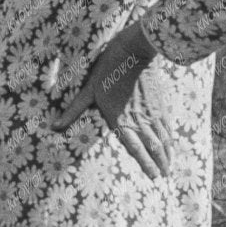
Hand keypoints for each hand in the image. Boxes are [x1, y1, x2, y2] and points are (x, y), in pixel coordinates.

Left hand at [52, 22, 172, 179]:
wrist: (135, 49)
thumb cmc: (108, 68)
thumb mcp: (87, 90)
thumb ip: (73, 111)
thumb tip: (53, 127)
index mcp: (120, 119)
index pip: (134, 147)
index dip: (145, 163)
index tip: (153, 177)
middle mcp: (138, 119)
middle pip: (153, 147)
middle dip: (159, 164)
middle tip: (164, 177)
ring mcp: (151, 112)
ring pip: (163, 138)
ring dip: (167, 154)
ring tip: (170, 168)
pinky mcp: (159, 103)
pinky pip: (167, 125)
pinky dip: (170, 138)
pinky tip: (172, 145)